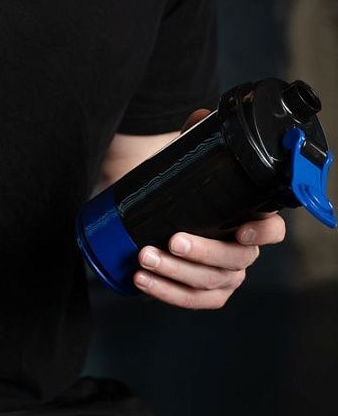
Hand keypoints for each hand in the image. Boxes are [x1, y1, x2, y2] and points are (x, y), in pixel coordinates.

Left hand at [132, 108, 286, 308]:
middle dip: (202, 251)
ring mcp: (224, 275)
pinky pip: (190, 300)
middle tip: (171, 239)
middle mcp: (242, 250)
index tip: (239, 229)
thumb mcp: (187, 160)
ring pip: (209, 282)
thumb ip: (197, 137)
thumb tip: (202, 115)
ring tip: (144, 256)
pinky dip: (165, 292)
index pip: (273, 230)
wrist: (152, 208)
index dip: (262, 233)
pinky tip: (142, 279)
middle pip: (235, 260)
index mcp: (249, 218)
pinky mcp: (202, 293)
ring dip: (175, 273)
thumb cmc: (180, 186)